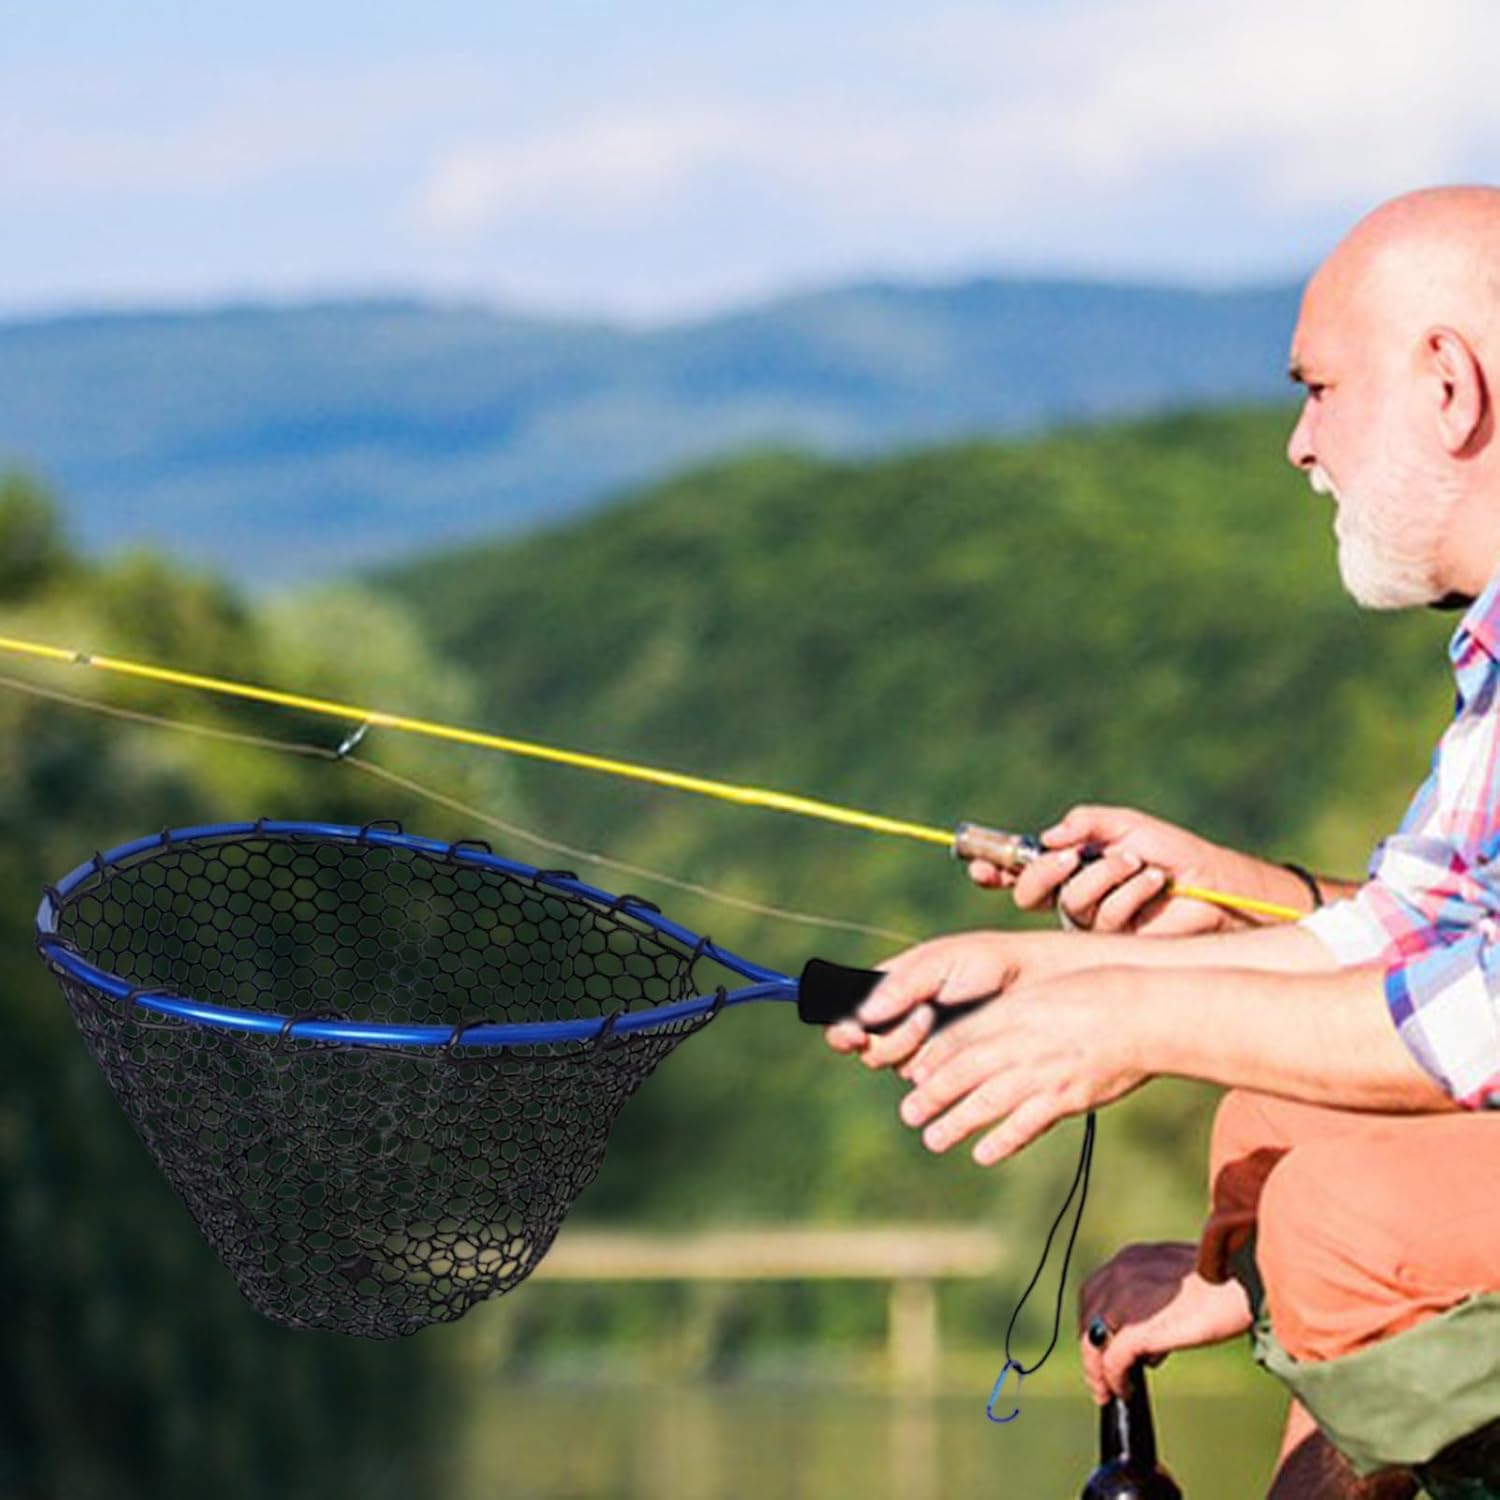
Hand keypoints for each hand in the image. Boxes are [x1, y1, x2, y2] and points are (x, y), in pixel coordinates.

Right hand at [823, 931, 1048, 1072]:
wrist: (1031, 985)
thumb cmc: (983, 963)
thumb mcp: (939, 962)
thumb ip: (900, 985)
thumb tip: (862, 1014)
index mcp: (885, 987)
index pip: (844, 1013)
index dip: (840, 1028)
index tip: (854, 1034)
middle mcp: (895, 1019)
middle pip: (864, 1047)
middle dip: (888, 1037)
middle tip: (922, 1016)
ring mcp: (918, 1045)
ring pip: (890, 1064)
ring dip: (910, 1046)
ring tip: (939, 1019)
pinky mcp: (943, 1067)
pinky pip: (922, 1079)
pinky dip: (933, 1063)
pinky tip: (955, 1043)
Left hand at [894, 965, 1147, 1163]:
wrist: (1142, 1014)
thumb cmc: (1093, 996)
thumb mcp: (1042, 994)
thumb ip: (1009, 1014)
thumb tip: (979, 1031)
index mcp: (1011, 1013)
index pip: (960, 1037)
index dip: (932, 1058)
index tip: (911, 1075)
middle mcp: (1021, 1043)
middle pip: (964, 1071)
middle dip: (933, 1094)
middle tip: (908, 1113)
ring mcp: (1042, 1072)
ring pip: (988, 1101)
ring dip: (957, 1122)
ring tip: (932, 1139)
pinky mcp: (1067, 1097)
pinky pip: (1027, 1123)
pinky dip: (1003, 1140)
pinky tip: (983, 1154)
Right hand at [968, 805, 1263, 934]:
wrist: (1216, 886)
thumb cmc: (1174, 854)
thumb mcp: (1126, 826)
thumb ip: (1085, 823)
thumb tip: (1047, 836)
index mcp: (1069, 869)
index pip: (1019, 873)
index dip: (994, 870)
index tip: (978, 865)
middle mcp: (1073, 898)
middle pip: (1028, 895)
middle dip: (1042, 872)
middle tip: (1067, 857)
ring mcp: (1092, 926)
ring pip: (1068, 903)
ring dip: (1103, 874)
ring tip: (1134, 862)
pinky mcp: (1115, 945)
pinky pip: (1103, 918)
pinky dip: (1129, 891)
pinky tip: (1154, 883)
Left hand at [1077, 1241, 1252, 1401]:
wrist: (1246, 1281)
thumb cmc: (1227, 1283)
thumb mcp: (1180, 1283)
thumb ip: (1157, 1303)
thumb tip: (1150, 1347)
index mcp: (1132, 1256)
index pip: (1097, 1291)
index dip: (1097, 1320)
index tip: (1105, 1343)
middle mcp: (1121, 1271)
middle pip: (1089, 1314)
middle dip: (1093, 1345)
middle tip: (1102, 1373)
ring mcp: (1125, 1297)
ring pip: (1093, 1339)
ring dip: (1097, 1369)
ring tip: (1108, 1390)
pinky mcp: (1137, 1327)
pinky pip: (1111, 1360)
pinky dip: (1111, 1379)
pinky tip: (1125, 1392)